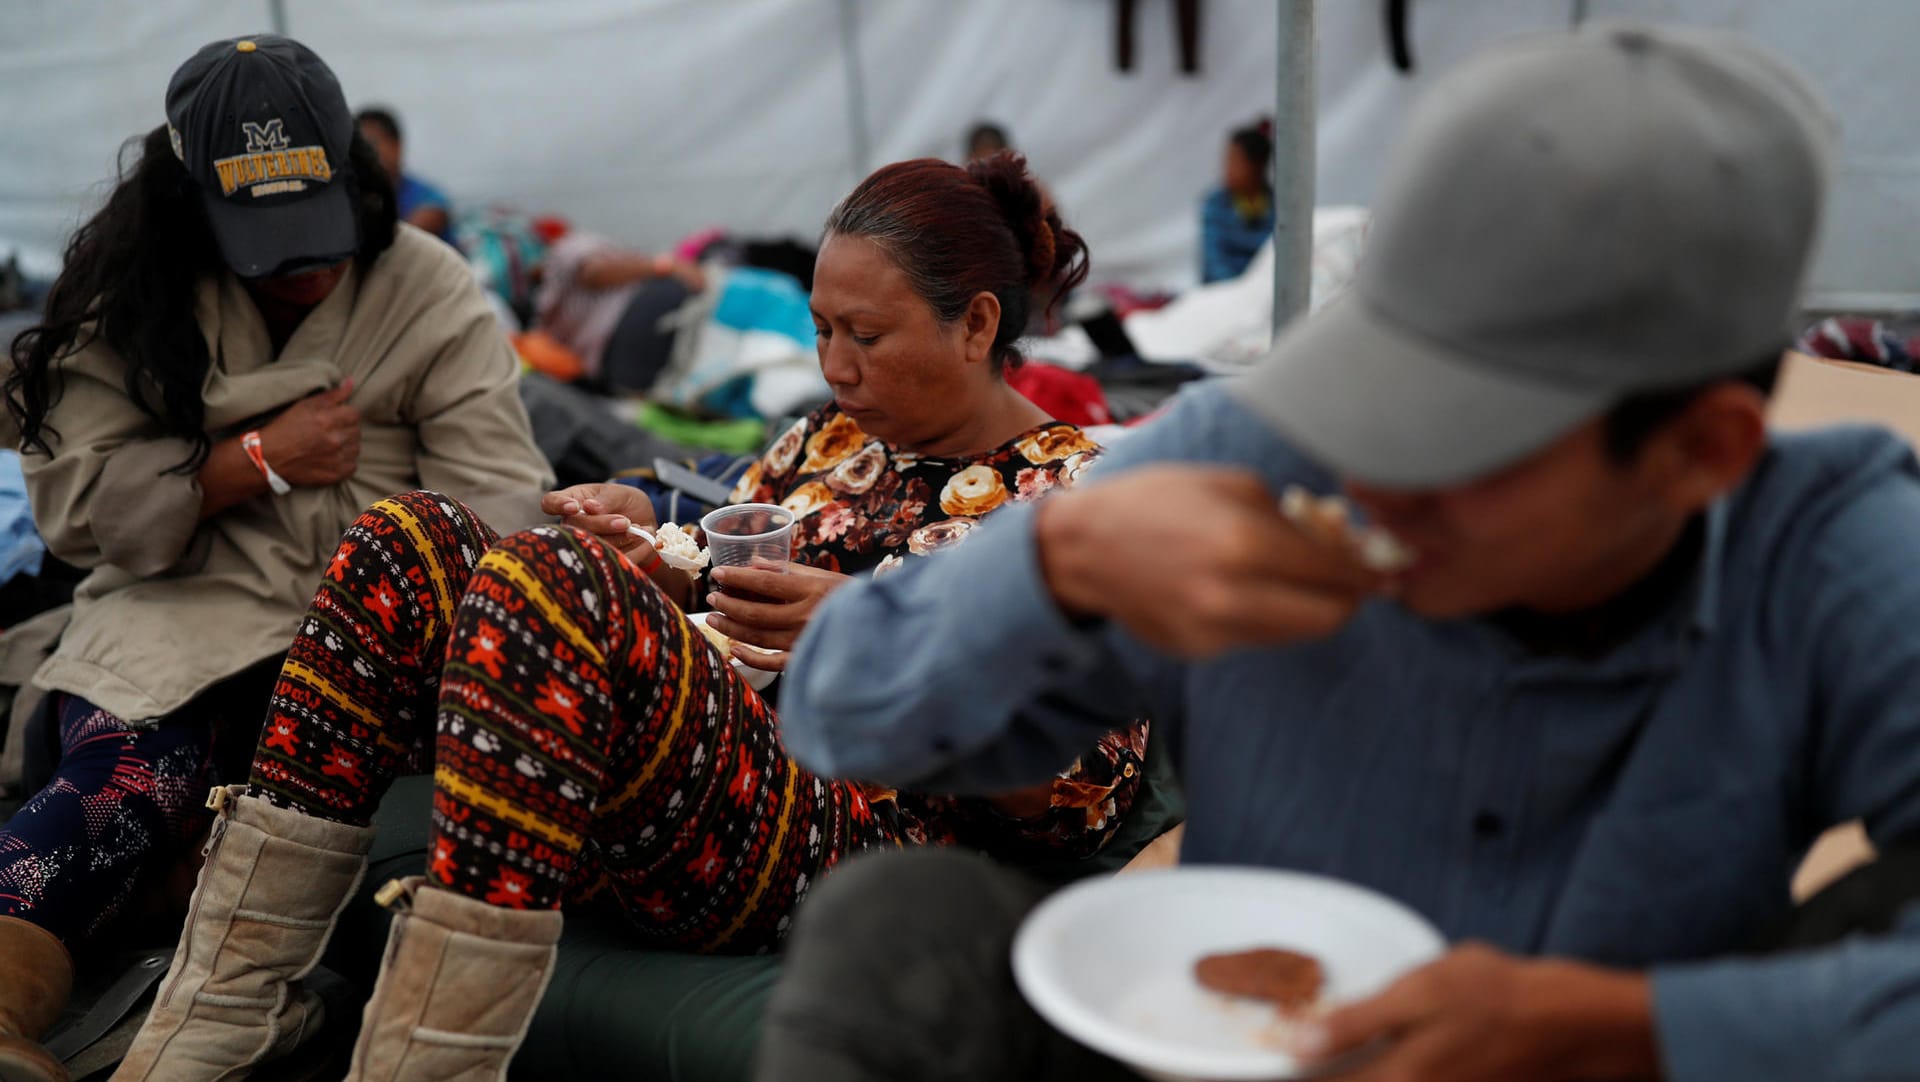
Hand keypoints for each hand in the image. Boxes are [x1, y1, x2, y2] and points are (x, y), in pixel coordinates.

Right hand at [260, 381, 359, 486]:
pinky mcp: (336, 474)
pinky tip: (329, 458)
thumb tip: (351, 382)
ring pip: (355, 448)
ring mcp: (337, 459)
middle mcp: (336, 439)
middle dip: (345, 429)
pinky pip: (352, 465)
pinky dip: (344, 462)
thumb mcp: (305, 405)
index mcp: (328, 419)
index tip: (333, 418)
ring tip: (327, 445)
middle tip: (327, 432)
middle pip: (356, 430)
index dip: (345, 415)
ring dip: (346, 446)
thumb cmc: (285, 428)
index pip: (355, 414)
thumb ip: (332, 395)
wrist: (268, 458)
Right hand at [541, 484, 658, 556]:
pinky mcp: (598, 561)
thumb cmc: (624, 503)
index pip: (551, 502)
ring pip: (591, 546)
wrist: (643, 524)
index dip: (557, 505)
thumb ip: (607, 498)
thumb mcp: (621, 493)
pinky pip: (610, 561)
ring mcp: (582, 544)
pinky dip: (631, 550)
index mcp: (572, 500)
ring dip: (618, 538)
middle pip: (573, 527)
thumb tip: (590, 507)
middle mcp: (571, 525)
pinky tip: (642, 537)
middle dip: (601, 524)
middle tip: (625, 521)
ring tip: (636, 528)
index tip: (574, 506)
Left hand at [704, 563, 852, 671]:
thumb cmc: (848, 597)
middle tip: (711, 598)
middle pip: (755, 612)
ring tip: (714, 618)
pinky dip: (750, 657)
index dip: (737, 578)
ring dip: (731, 628)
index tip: (718, 574)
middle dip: (728, 604)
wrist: (877, 628)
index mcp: (811, 590)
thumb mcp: (822, 575)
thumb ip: (786, 570)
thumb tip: (752, 563)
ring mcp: (804, 640)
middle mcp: (806, 617)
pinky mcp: (805, 659)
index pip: (764, 583)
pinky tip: (734, 649)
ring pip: (758, 637)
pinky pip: (771, 663)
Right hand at [1034, 466, 1386, 657]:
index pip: (1335, 571)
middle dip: (1346, 598)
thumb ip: (1290, 516)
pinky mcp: (1200, 651)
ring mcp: (1214, 632)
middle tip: (1347, 581)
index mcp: (1245, 544)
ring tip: (1290, 578)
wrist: (1083, 548)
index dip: (1367, 571)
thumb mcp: (1229, 485)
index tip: (1382, 568)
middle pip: (1328, 618)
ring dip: (1305, 608)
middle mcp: (1233, 597)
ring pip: (1294, 633)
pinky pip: (1255, 637)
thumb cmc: (1156, 501)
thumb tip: (1337, 540)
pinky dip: (1263, 616)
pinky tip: (1238, 589)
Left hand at [1293, 944, 1658, 1081]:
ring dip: (1357, 1072)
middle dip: (1327, 1075)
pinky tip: (1382, 1059)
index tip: (1257, 1069)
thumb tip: (1298, 1047)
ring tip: (1336, 1058)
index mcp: (1399, 1080)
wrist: (1575, 1024)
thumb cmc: (1499, 996)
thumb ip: (1358, 1022)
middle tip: (1288, 1062)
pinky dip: (1385, 1073)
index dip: (1299, 1075)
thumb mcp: (1422, 992)